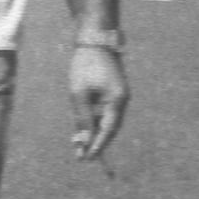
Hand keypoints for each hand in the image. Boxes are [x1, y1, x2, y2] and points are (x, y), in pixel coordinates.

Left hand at [66, 46, 128, 161]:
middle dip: (94, 141)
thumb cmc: (85, 65)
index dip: (97, 146)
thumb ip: (83, 119)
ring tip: (76, 141)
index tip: (86, 159)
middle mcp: (121, 99)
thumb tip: (84, 142)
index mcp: (117, 100)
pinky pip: (103, 110)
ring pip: (105, 120)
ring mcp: (118, 94)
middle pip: (109, 127)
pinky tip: (80, 124)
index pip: (108, 130)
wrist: (94, 39)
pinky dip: (93, 119)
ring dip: (92, 130)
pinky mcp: (112, 90)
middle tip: (79, 155)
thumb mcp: (79, 94)